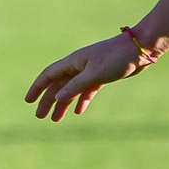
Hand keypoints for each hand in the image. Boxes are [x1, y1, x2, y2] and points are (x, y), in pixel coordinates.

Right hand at [24, 35, 152, 121]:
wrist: (140, 49)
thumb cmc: (116, 57)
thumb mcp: (94, 74)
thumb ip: (75, 86)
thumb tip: (57, 98)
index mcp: (72, 62)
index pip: (48, 76)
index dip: (37, 88)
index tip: (28, 101)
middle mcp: (78, 66)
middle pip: (58, 85)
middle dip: (47, 101)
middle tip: (40, 117)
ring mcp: (89, 71)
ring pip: (71, 90)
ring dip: (63, 104)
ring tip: (56, 119)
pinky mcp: (101, 76)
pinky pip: (86, 90)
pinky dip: (81, 100)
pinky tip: (78, 111)